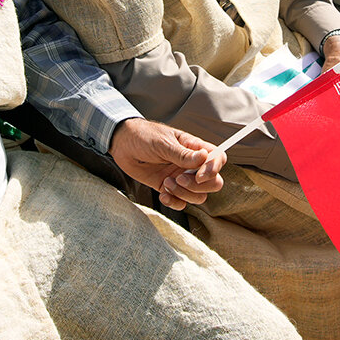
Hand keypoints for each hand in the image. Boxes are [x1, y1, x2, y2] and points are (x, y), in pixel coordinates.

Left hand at [109, 118, 224, 209]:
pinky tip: (163, 194)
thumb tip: (205, 157)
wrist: (122, 144)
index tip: (199, 176)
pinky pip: (181, 203)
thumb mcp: (163, 143)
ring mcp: (181, 177)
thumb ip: (183, 154)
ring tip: (167, 183)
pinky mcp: (169, 188)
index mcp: (194, 148)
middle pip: (213, 182)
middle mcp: (191, 164)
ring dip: (184, 194)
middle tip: (179, 179)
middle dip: (199, 186)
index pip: (218, 158)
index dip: (214, 169)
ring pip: (198, 195)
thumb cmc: (143, 136)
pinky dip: (174, 203)